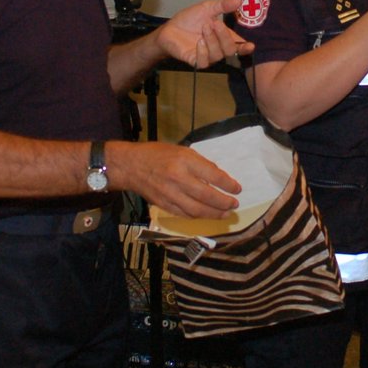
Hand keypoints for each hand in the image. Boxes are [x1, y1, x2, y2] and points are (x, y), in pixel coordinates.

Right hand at [115, 142, 241, 218]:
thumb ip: (199, 164)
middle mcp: (178, 178)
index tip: (237, 188)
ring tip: (225, 213)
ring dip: (214, 213)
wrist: (130, 166)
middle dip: (224, 202)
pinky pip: (185, 214)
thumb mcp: (181, 150)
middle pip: (207, 195)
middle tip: (234, 203)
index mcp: (184, 160)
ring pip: (197, 210)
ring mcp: (170, 194)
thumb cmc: (157, 154)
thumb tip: (217, 178)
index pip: (213, 175)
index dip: (228, 184)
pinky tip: (207, 215)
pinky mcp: (164, 205)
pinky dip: (199, 216)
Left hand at [158, 0, 255, 68]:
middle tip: (215, 23)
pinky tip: (198, 42)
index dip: (245, 47)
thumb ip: (223, 5)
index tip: (250, 46)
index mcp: (223, 37)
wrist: (170, 28)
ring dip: (212, 40)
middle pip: (230, 50)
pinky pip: (204, 62)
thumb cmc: (189, 19)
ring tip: (203, 28)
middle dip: (224, 36)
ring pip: (217, 55)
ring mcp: (207, 56)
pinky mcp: (196, 61)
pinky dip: (202, 51)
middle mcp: (218, 48)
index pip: (238, 45)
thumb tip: (238, 1)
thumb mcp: (207, 8)